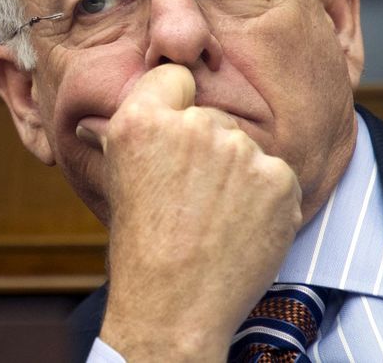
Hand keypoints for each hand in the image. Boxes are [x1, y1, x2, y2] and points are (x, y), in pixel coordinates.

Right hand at [83, 64, 303, 361]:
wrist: (174, 305)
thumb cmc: (142, 245)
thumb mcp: (119, 178)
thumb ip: (129, 134)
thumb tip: (105, 116)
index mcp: (142, 120)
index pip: (173, 76)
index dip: (176, 104)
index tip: (177, 134)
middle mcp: (192, 126)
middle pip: (213, 117)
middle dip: (208, 149)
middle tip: (192, 196)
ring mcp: (239, 150)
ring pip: (245, 148)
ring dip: (238, 175)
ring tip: (215, 218)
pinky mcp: (278, 177)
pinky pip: (275, 174)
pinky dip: (266, 199)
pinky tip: (242, 227)